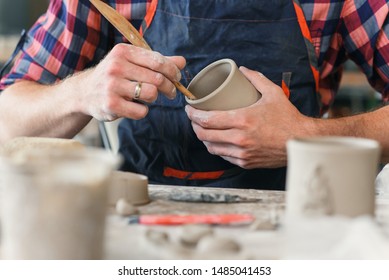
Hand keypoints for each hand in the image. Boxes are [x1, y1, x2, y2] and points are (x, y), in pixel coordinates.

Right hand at [75, 43, 185, 120]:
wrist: (84, 93)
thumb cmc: (114, 76)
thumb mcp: (132, 63)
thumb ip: (157, 62)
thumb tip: (182, 62)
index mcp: (123, 52)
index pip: (157, 61)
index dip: (173, 71)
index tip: (177, 78)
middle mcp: (116, 67)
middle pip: (157, 79)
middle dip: (169, 87)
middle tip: (171, 93)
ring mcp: (112, 86)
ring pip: (151, 94)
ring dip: (154, 98)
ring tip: (148, 97)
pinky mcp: (111, 105)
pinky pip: (141, 111)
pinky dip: (142, 111)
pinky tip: (135, 107)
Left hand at [185, 66, 312, 168]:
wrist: (300, 141)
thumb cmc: (287, 117)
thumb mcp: (273, 93)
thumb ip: (256, 78)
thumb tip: (242, 69)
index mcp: (242, 120)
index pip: (207, 119)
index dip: (193, 114)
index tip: (189, 109)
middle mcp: (239, 138)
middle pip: (204, 134)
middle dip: (194, 126)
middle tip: (194, 118)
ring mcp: (241, 153)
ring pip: (211, 147)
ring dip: (203, 138)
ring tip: (203, 129)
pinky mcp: (245, 162)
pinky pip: (223, 156)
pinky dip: (216, 148)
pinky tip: (216, 141)